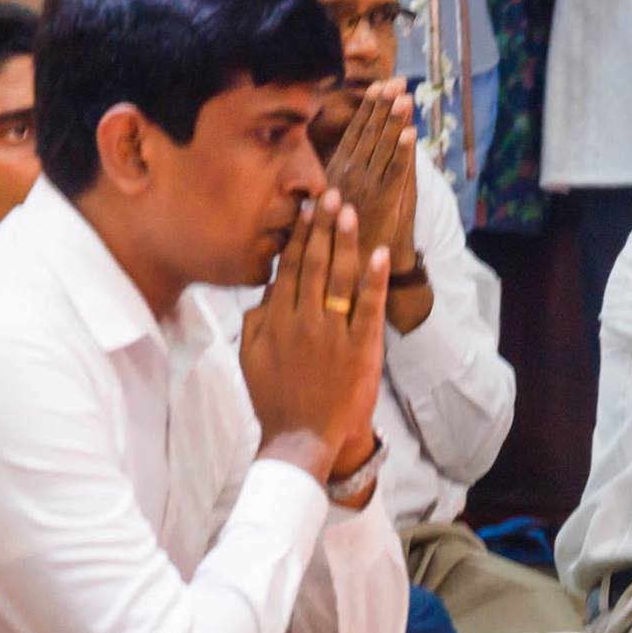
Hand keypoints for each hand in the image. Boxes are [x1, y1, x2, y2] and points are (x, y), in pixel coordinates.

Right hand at [240, 189, 392, 479]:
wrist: (301, 439)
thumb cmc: (275, 398)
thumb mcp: (250, 357)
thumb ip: (256, 320)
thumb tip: (267, 288)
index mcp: (276, 320)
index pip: (288, 268)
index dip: (297, 236)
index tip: (304, 208)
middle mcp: (303, 321)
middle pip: (312, 264)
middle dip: (321, 227)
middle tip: (329, 193)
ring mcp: (333, 334)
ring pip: (338, 278)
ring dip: (343, 242)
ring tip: (348, 210)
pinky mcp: (360, 349)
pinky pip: (368, 308)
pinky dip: (374, 280)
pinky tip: (380, 253)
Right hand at [323, 78, 420, 284]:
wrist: (348, 276)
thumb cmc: (338, 243)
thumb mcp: (327, 206)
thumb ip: (330, 183)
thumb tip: (330, 163)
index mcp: (337, 173)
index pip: (355, 134)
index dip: (369, 110)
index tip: (380, 87)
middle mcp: (350, 176)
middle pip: (369, 134)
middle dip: (383, 107)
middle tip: (396, 81)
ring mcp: (367, 188)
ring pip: (382, 148)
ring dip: (394, 121)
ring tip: (404, 97)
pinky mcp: (383, 204)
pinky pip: (395, 173)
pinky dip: (402, 153)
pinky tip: (410, 133)